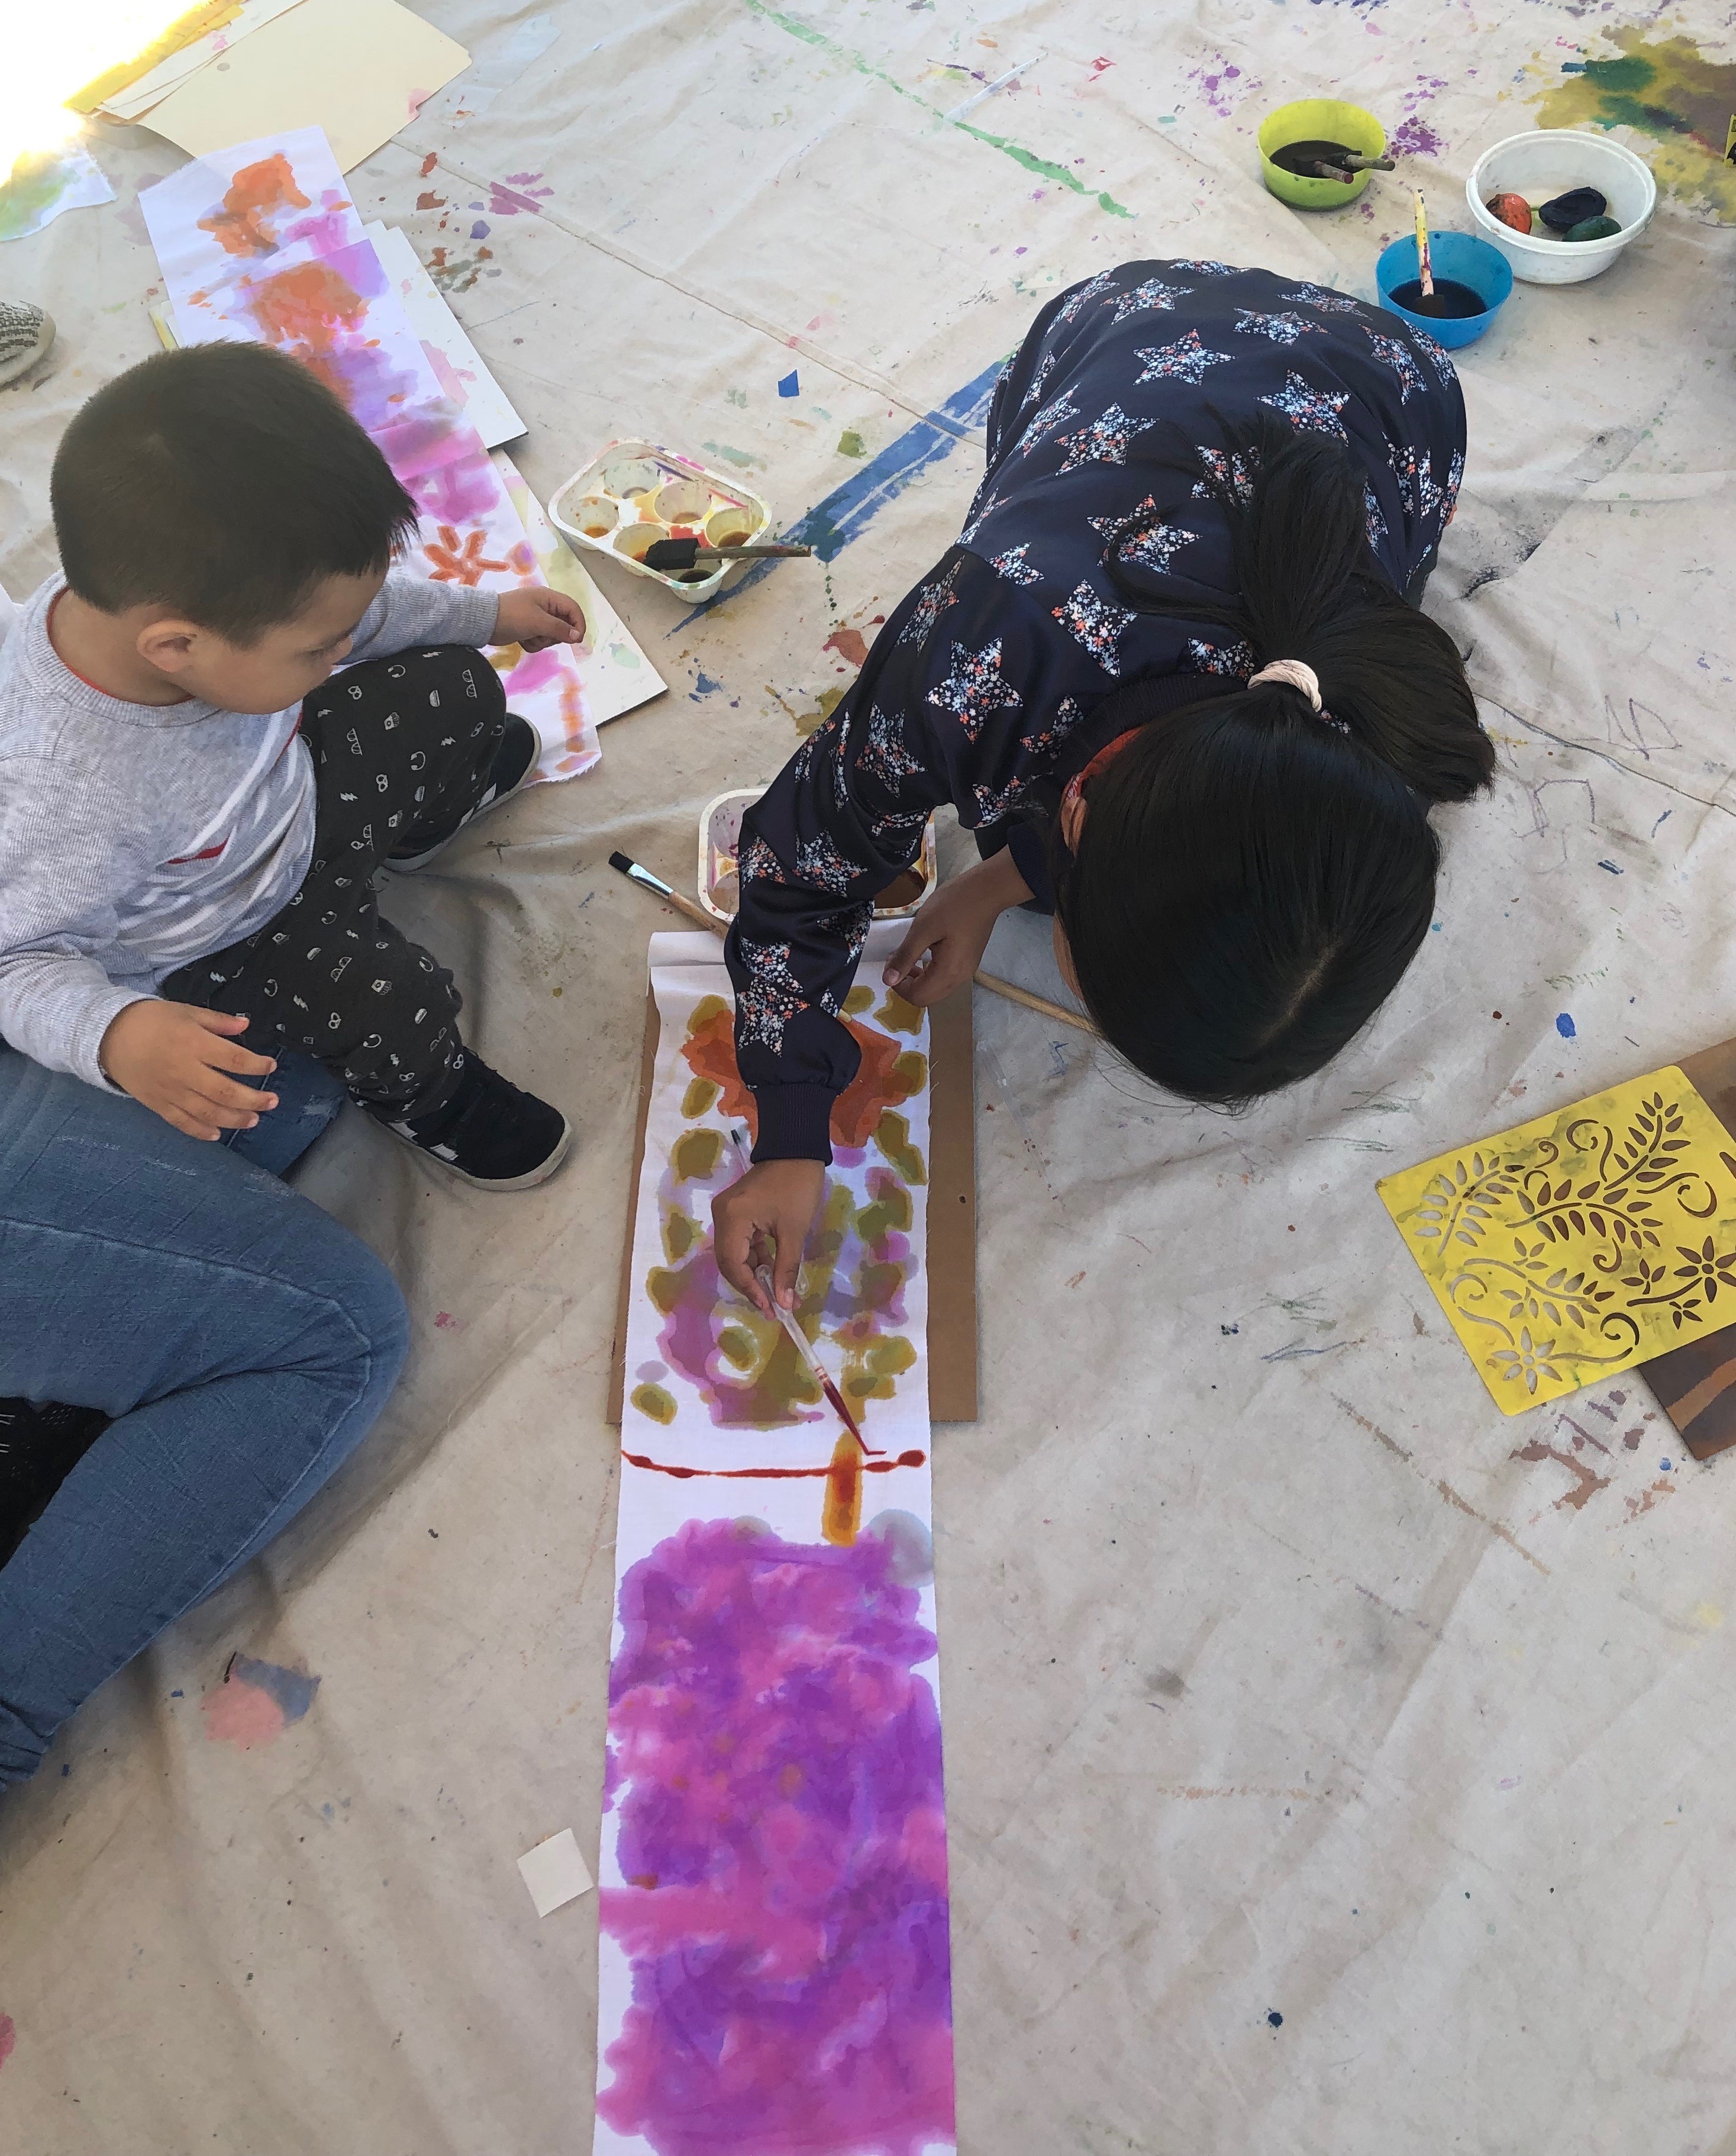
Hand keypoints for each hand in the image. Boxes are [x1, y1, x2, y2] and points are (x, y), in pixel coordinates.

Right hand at [99, 1000, 278, 1140]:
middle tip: (272, 1101)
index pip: (233, 1059)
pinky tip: (217, 1133)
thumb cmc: (150, 1019)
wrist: (106, 1034)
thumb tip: (246, 1025)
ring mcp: (170, 1090)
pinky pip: (181, 1122)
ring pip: (208, 1112)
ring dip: (235, 1119)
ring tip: (254, 1120)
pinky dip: (200, 1131)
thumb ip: (217, 1021)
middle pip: (226, 1092)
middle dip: (253, 1100)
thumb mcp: (185, 1012)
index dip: (256, 1065)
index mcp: (193, 1043)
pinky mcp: (156, 1103)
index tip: (270, 1066)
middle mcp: (184, 1070)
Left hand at [491, 587, 585, 651]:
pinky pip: (540, 640)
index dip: (578, 624)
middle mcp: (545, 607)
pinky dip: (533, 643)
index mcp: (549, 598)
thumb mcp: (538, 622)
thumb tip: (577, 637)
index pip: (573, 609)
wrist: (484, 622)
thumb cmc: (513, 616)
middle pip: (564, 625)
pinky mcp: (528, 629)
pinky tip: (522, 639)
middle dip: (554, 635)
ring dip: (542, 641)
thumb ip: (560, 629)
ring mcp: (536, 618)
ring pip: (552, 635)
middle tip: (542, 635)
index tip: (576, 640)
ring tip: (528, 637)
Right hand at [712, 1158, 825, 1317]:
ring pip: (735, 1255)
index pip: (733, 1265)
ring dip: (755, 1274)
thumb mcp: (794, 1231)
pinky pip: (741, 1243)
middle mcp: (722, 1216)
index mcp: (732, 1218)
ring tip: (778, 1295)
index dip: (750, 1289)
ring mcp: (727, 1213)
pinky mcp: (736, 1212)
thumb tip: (784, 1303)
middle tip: (772, 1307)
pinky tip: (773, 1273)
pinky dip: (756, 1259)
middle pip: (729, 1263)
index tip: (770, 1308)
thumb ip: (787, 1268)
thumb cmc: (798, 1187)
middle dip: (751, 1286)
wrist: (796, 1151)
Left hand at [882, 848, 1031, 1006]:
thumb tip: (888, 980)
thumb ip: (906, 956)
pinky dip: (929, 973)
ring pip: (936, 990)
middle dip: (907, 985)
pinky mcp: (969, 962)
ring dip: (918, 980)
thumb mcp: (924, 928)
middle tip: (897, 960)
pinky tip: (925, 954)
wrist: (988, 890)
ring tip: (909, 956)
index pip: (918, 997)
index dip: (898, 986)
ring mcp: (967, 971)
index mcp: (948, 972)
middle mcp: (960, 978)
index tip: (890, 962)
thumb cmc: (954, 905)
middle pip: (927, 998)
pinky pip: (945, 979)